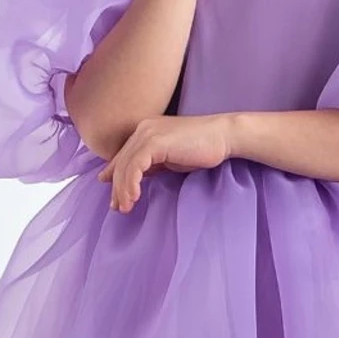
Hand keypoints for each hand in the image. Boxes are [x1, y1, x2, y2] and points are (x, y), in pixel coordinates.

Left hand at [96, 113, 238, 211]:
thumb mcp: (169, 159)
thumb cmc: (201, 148)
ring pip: (126, 165)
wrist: (223, 136)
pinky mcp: (156, 141)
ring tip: (125, 208)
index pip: (124, 156)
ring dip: (123, 189)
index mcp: (145, 131)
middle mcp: (143, 129)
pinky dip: (132, 183)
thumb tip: (134, 178)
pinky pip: (135, 165)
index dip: (115, 177)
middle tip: (117, 208)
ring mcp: (148, 133)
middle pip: (121, 162)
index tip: (115, 198)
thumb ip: (151, 165)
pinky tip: (135, 197)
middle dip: (117, 187)